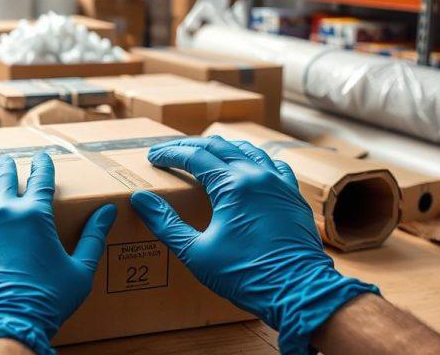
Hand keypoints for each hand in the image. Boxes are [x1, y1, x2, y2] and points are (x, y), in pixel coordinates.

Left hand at [0, 153, 116, 354]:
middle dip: (11, 166)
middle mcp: (5, 211)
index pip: (42, 179)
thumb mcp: (80, 271)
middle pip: (7, 177)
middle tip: (10, 159)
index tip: (43, 157)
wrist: (4, 323)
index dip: (43, 165)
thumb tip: (108, 211)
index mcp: (35, 215)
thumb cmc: (46, 300)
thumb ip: (93, 238)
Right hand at [130, 137, 377, 354]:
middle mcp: (257, 175)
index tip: (153, 156)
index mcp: (233, 185)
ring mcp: (279, 183)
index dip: (170, 154)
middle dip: (190, 146)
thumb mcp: (196, 252)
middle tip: (170, 152)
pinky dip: (252, 160)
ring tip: (204, 155)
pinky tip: (247, 168)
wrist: (299, 292)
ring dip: (221, 149)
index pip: (194, 156)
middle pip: (219, 146)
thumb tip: (140, 199)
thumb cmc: (246, 275)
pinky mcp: (293, 196)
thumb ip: (166, 223)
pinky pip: (272, 165)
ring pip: (246, 150)